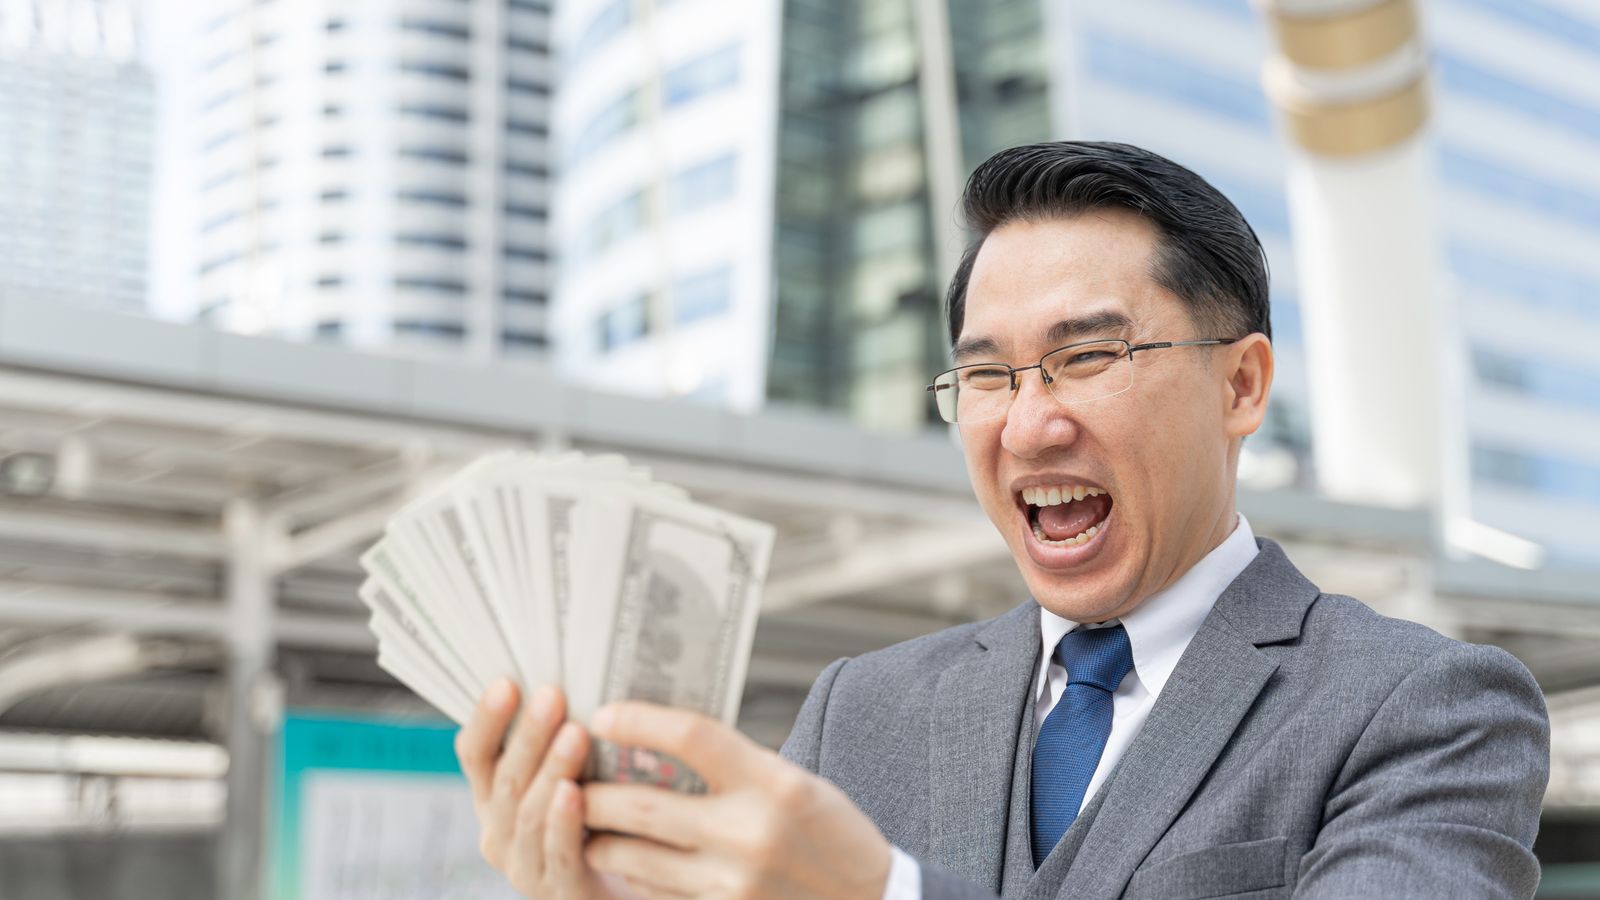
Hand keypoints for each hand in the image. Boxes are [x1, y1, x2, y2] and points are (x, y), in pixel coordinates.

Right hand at [455, 680, 621, 898]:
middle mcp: (499, 833)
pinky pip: (558, 854)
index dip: (486, 719)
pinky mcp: (559, 892)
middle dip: (528, 735)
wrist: (609, 893)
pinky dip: (563, 822)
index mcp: (492, 800)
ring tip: (574, 735)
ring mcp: (524, 867)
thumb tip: (571, 680)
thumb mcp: (565, 779)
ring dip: (550, 770)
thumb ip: (557, 743)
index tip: (506, 682)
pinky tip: (575, 794)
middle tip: (551, 696)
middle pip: (505, 779)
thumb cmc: (593, 825)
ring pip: (528, 814)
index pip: (474, 754)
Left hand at [582, 702, 891, 899]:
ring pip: (634, 859)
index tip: (604, 717)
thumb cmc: (832, 835)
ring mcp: (733, 885)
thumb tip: (661, 743)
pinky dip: (633, 877)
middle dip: (594, 794)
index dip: (640, 722)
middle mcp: (751, 834)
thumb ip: (736, 766)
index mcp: (775, 784)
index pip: (692, 738)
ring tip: (588, 825)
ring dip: (599, 841)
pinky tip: (628, 863)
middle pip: (643, 805)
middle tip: (571, 780)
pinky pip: (655, 895)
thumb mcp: (795, 783)